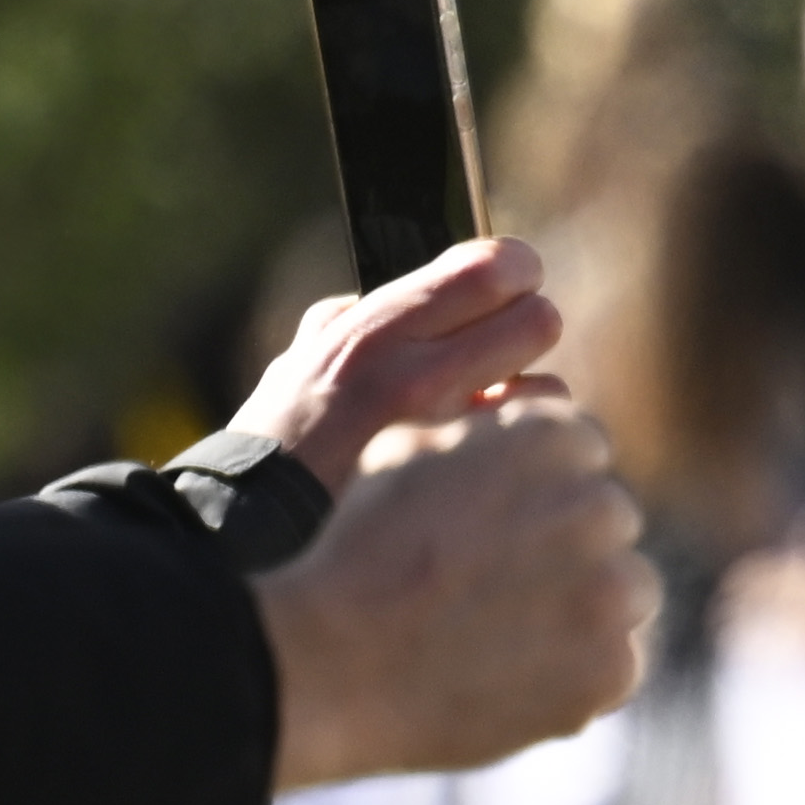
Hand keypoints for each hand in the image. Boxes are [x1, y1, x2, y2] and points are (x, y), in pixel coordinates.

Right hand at [229, 236, 567, 483]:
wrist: (254, 539)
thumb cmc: (278, 455)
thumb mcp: (298, 367)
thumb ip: (346, 325)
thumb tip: (381, 299)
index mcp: (373, 331)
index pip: (495, 265)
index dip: (512, 275)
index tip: (506, 292)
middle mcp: (416, 373)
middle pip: (540, 320)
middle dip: (527, 339)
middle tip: (503, 365)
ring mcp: (452, 436)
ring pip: (550, 393)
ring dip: (533, 411)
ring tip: (490, 433)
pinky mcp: (481, 489)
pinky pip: (543, 456)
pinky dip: (532, 463)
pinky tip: (496, 477)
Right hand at [256, 402, 650, 789]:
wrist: (330, 665)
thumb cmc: (356, 551)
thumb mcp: (402, 452)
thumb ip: (485, 428)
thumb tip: (531, 411)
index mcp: (549, 438)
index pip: (583, 448)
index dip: (538, 483)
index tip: (500, 515)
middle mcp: (596, 507)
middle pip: (610, 517)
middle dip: (568, 540)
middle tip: (500, 576)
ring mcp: (611, 592)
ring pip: (627, 588)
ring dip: (586, 602)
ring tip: (506, 625)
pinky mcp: (612, 667)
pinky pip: (617, 661)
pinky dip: (578, 670)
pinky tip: (514, 673)